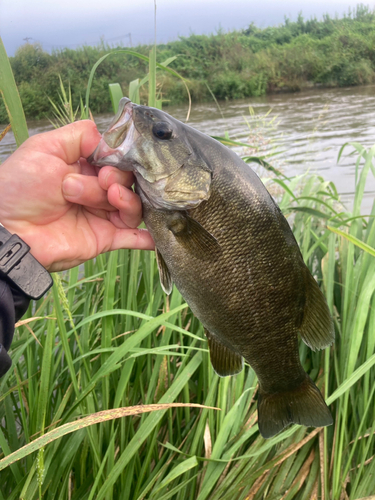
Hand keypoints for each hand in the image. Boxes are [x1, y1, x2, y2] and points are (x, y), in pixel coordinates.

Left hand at [0, 120, 153, 271]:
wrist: (9, 230)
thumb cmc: (21, 188)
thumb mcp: (44, 148)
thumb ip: (80, 135)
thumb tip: (111, 139)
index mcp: (84, 167)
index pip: (117, 159)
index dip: (118, 159)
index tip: (107, 163)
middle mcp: (96, 190)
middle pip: (127, 182)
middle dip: (117, 179)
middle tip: (101, 181)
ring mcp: (102, 215)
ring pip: (133, 206)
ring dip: (127, 200)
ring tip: (109, 197)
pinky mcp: (104, 238)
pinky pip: (133, 238)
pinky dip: (147, 238)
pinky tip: (158, 235)